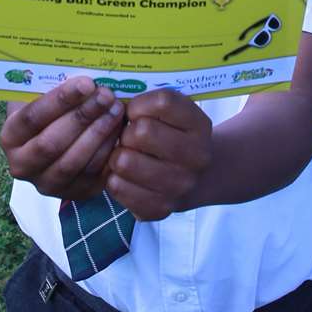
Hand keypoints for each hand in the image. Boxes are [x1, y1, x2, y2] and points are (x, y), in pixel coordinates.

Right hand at [0, 76, 126, 201]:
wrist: (51, 144)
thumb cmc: (48, 112)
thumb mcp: (39, 96)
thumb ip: (50, 85)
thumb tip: (76, 63)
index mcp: (10, 137)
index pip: (32, 118)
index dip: (60, 100)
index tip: (87, 83)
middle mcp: (22, 166)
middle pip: (52, 143)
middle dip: (83, 116)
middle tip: (106, 94)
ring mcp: (48, 184)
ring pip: (73, 162)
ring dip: (98, 133)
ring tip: (116, 108)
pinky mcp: (74, 193)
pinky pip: (92, 174)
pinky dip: (108, 150)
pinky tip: (119, 129)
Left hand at [103, 89, 211, 219]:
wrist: (199, 178)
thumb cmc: (176, 136)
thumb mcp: (176, 114)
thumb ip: (151, 104)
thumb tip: (112, 103)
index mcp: (200, 125)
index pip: (163, 102)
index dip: (139, 104)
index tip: (135, 111)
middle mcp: (197, 157)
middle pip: (142, 131)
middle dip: (126, 131)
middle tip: (128, 137)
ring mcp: (181, 186)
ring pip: (125, 161)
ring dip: (117, 155)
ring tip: (125, 154)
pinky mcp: (161, 209)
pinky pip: (118, 187)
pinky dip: (114, 178)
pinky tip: (125, 175)